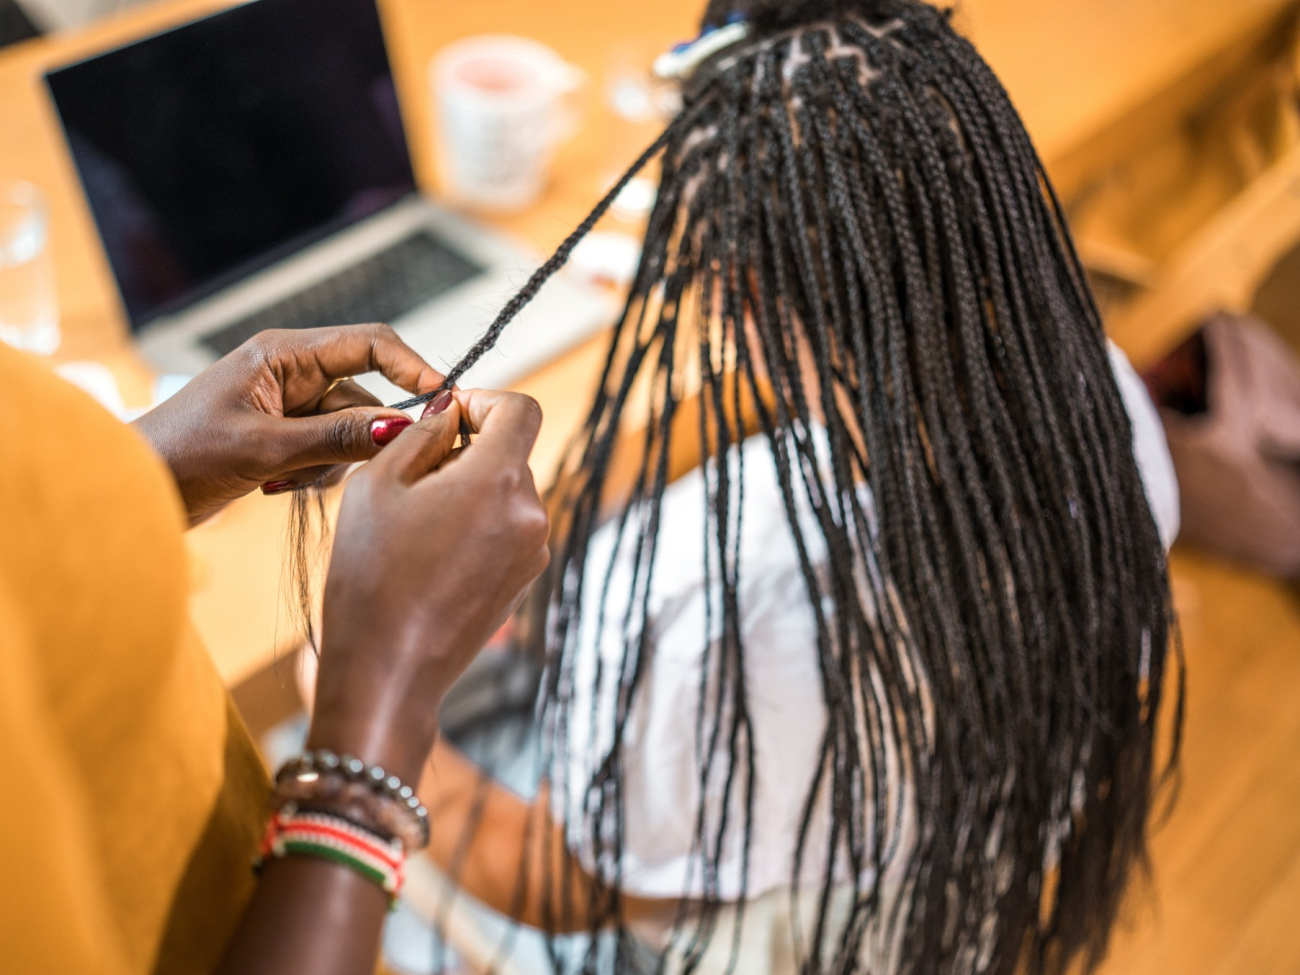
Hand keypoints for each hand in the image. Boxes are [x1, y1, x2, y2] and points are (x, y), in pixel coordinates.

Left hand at [131, 324, 443, 524]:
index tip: (443, 400)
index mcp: (285, 353)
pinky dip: (314, 475)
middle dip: (358, 439)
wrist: (131, 491)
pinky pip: (330, 453)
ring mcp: (289, 406)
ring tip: (284, 481)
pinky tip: (276, 487)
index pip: (371, 342)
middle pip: (366, 398)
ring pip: (351, 433)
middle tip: (336, 468)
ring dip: (331, 464)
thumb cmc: (182, 455)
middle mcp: (292, 372)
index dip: (412, 367)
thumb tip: (405, 428)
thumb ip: (340, 437)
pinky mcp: (284, 437)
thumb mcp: (268, 447)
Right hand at [307, 389, 549, 783]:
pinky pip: (506, 529)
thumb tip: (451, 411)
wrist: (387, 672)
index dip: (484, 401)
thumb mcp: (377, 484)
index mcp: (499, 481)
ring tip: (414, 524)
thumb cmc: (371, 577)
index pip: (521, 410)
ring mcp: (533, 552)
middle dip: (466, 451)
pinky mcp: (525, 580)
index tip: (448, 415)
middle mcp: (531, 514)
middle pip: (511, 453)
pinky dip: (476, 524)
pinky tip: (431, 554)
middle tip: (410, 478)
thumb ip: (422, 434)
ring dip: (468, 490)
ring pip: (506, 492)